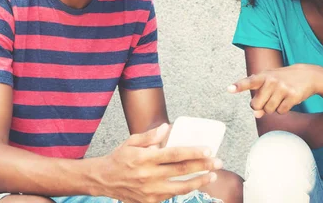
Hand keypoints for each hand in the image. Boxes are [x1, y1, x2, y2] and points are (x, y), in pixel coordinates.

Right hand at [93, 123, 221, 202]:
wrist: (104, 179)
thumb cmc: (120, 158)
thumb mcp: (131, 141)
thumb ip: (150, 136)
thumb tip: (167, 127)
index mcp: (145, 158)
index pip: (174, 154)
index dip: (193, 152)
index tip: (208, 150)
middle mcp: (148, 175)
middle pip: (181, 171)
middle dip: (203, 166)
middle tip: (218, 162)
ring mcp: (149, 191)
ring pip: (180, 188)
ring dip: (199, 182)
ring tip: (213, 176)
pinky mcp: (149, 202)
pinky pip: (171, 196)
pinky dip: (184, 190)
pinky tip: (195, 184)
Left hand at [227, 64, 322, 117]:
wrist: (308, 75)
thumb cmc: (283, 80)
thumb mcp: (269, 84)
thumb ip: (259, 97)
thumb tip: (256, 114)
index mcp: (263, 75)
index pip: (248, 81)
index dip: (238, 86)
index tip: (229, 89)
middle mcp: (271, 80)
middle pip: (256, 105)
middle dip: (261, 106)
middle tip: (269, 98)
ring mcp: (282, 87)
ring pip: (269, 110)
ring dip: (273, 108)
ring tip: (281, 96)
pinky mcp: (293, 95)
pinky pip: (281, 111)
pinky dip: (283, 109)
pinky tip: (288, 99)